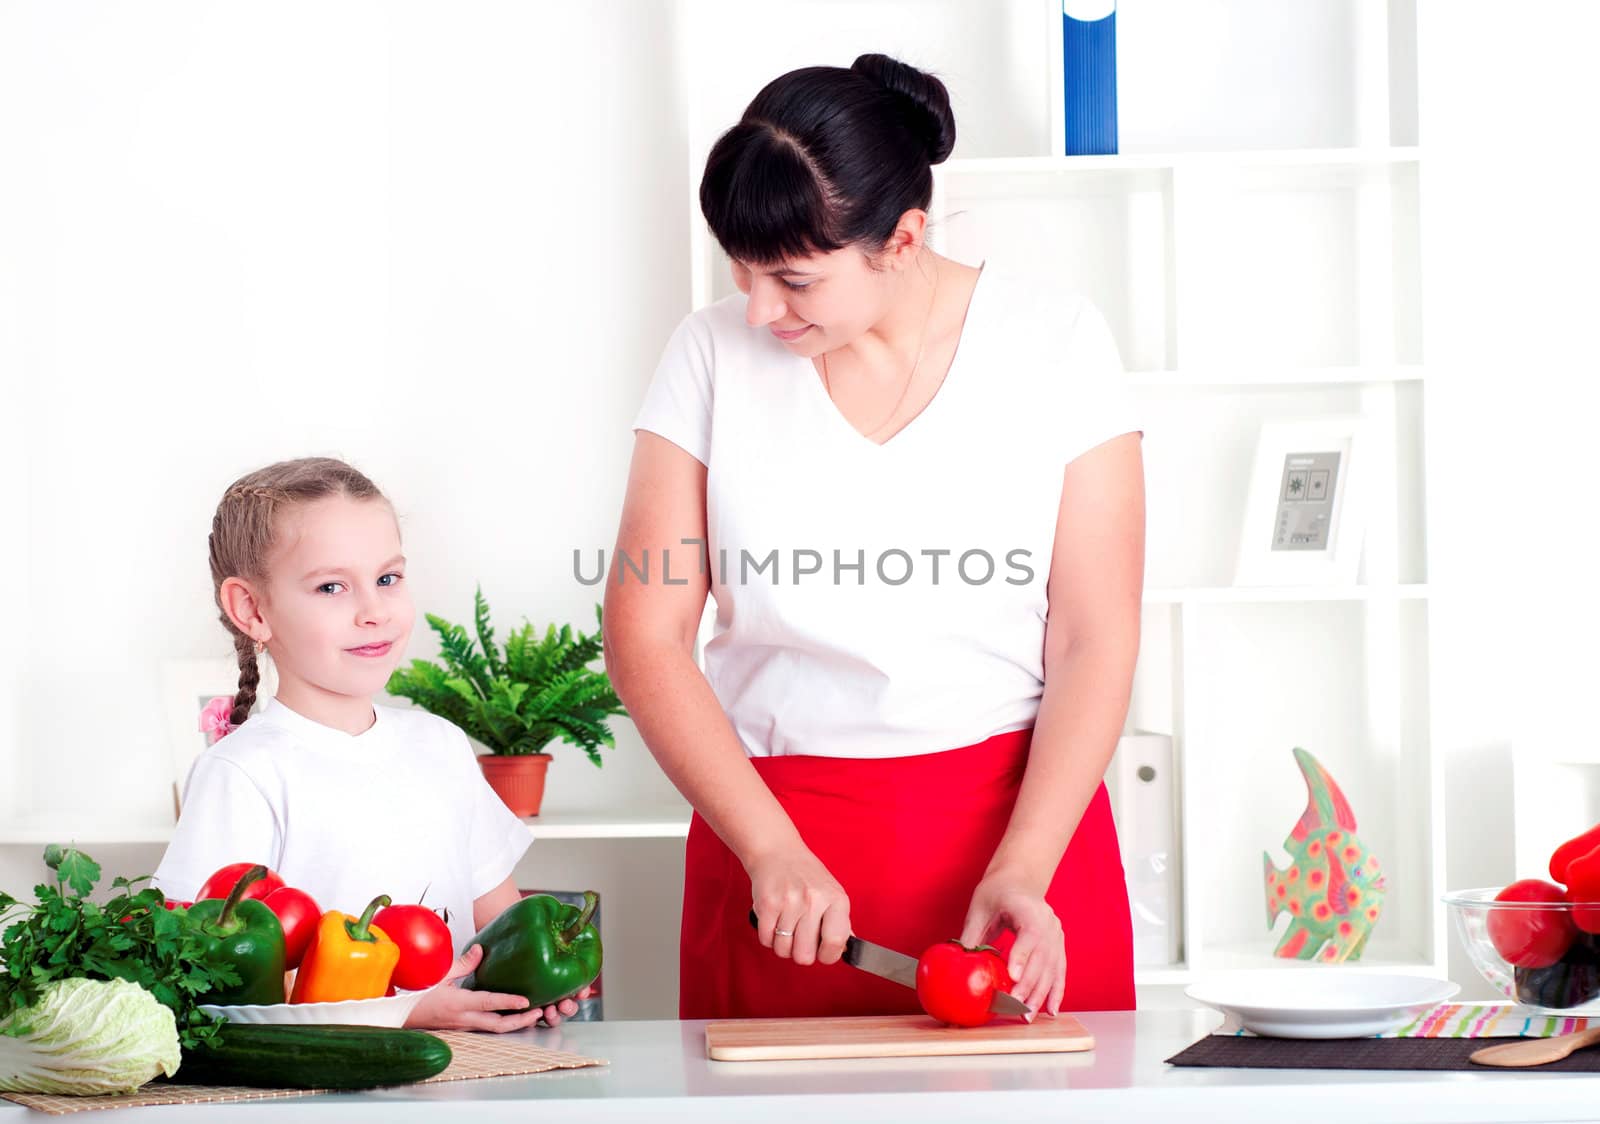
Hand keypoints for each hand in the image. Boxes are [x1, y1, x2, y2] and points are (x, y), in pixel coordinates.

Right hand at [404, 944, 587, 1030]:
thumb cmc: (415, 993)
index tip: (526, 1001)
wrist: (398, 1015)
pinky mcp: (461, 1027)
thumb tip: (482, 949)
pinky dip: (501, 1023)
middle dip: (520, 1021)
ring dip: (513, 1024)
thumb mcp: (439, 974)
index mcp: (457, 1003)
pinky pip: (485, 1027)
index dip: (508, 1002)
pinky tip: (512, 1016)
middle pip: (497, 1025)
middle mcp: (462, 1019)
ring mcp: (462, 1026)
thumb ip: (463, 963)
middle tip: (539, 1012)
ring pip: (493, 1029)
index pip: (487, 1003)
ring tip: (532, 1015)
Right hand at [746, 843, 850, 966]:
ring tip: (786, 927)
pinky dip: (768, 937)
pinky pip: (766, 940)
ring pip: (783, 950)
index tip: (822, 953)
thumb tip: (848, 950)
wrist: (777, 851)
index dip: (828, 956)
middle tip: (800, 939)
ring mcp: (790, 902)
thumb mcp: (832, 893)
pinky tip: (773, 922)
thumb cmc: (806, 876)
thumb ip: (841, 923)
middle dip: (800, 953)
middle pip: (805, 955)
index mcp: (836, 899)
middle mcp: (814, 900)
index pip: (836, 942)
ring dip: (782, 944)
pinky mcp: (767, 904)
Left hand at [960, 873, 1064, 1018]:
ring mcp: (1056, 934)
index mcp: (1028, 908)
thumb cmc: (997, 891)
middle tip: (1014, 1005)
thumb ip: (972, 935)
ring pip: (1052, 968)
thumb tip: (959, 963)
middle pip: (1042, 956)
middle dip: (1029, 984)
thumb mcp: (979, 908)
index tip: (1014, 977)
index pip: (1030, 934)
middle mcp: (1048, 922)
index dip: (1023, 956)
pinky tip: (1050, 1010)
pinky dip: (1056, 991)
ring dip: (1041, 994)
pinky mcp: (1058, 944)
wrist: (1019, 879)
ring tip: (1027, 1015)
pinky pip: (1059, 970)